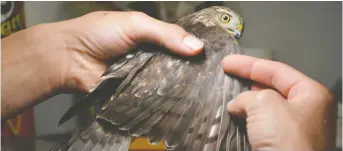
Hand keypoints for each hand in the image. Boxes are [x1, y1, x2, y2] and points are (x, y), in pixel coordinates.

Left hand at [1, 11, 203, 117]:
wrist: (69, 57)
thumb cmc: (99, 34)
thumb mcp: (135, 24)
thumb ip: (165, 33)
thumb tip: (197, 47)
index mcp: (150, 36)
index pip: (178, 41)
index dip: (193, 47)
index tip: (213, 56)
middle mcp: (148, 56)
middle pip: (175, 63)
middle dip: (189, 68)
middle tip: (210, 76)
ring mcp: (141, 75)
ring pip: (166, 80)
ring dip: (177, 84)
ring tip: (199, 89)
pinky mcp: (134, 92)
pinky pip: (152, 95)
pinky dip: (162, 97)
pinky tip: (178, 99)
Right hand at [222, 55, 335, 150]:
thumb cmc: (285, 139)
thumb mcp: (265, 104)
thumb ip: (249, 95)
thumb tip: (238, 104)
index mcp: (310, 94)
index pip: (276, 70)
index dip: (248, 64)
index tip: (226, 63)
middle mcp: (306, 109)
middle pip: (273, 86)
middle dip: (248, 79)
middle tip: (227, 75)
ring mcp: (295, 128)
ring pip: (267, 106)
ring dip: (247, 100)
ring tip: (229, 94)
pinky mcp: (283, 143)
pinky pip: (264, 123)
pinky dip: (249, 117)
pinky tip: (237, 115)